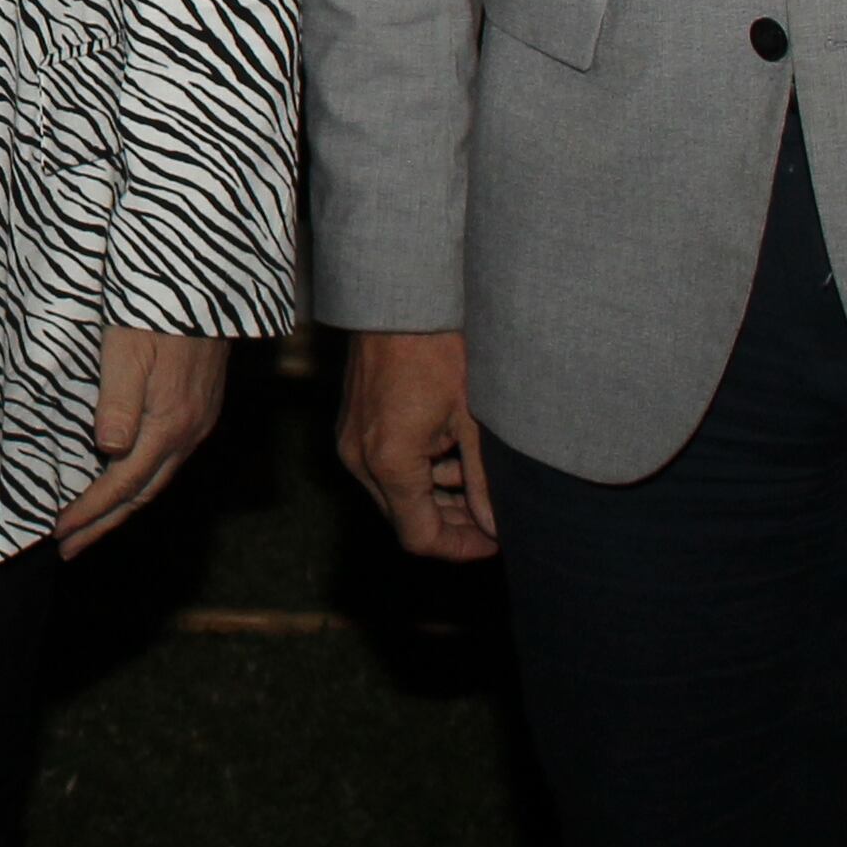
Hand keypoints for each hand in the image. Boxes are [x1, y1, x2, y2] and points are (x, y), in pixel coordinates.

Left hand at [56, 328, 228, 555]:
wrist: (206, 283)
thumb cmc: (158, 308)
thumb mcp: (128, 347)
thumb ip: (117, 400)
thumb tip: (109, 450)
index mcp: (170, 424)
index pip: (122, 484)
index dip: (90, 511)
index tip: (58, 532)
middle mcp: (190, 432)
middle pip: (142, 494)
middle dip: (105, 524)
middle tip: (70, 548)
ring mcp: (199, 423)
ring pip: (157, 480)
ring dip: (122, 507)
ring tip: (92, 527)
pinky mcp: (201, 409)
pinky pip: (168, 462)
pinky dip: (141, 483)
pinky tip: (126, 482)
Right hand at [339, 328, 502, 560]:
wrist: (397, 299)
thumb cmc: (438, 349)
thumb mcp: (473, 418)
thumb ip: (483, 480)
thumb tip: (496, 526)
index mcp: (391, 462)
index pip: (420, 537)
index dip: (460, 548)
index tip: (494, 541)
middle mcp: (360, 459)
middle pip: (404, 520)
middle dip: (451, 523)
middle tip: (491, 514)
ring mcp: (350, 442)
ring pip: (394, 496)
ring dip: (435, 497)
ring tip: (474, 475)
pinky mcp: (351, 426)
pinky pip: (381, 469)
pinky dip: (415, 473)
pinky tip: (447, 450)